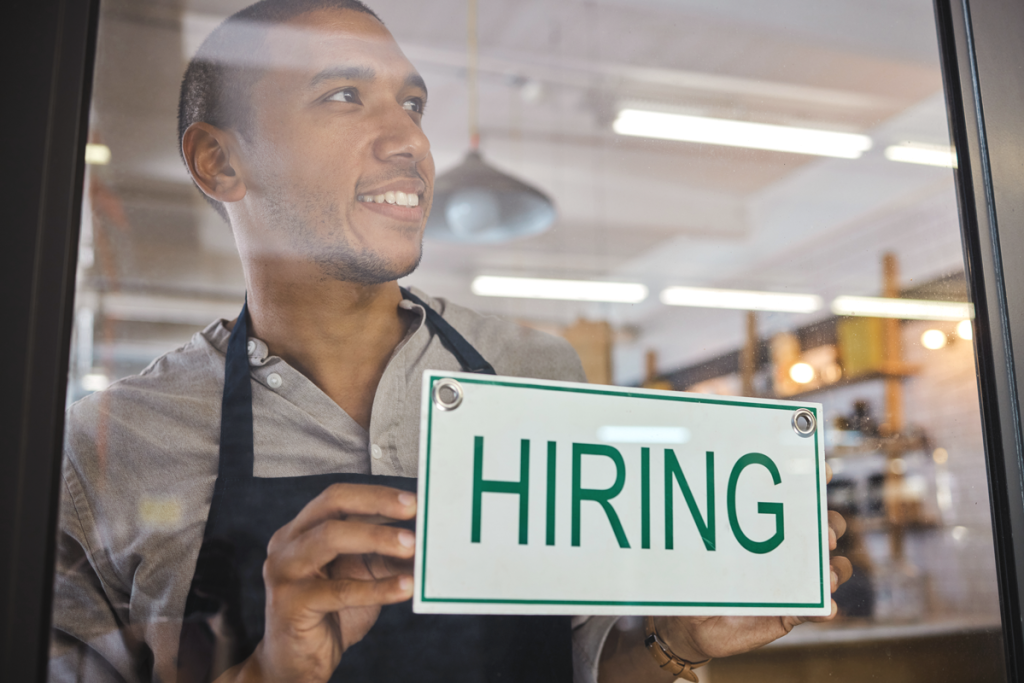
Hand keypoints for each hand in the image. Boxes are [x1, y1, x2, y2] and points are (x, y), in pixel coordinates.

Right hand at [222, 484, 416, 682]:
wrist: (298, 662)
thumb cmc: (329, 613)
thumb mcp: (361, 575)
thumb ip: (383, 553)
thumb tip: (424, 535)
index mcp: (302, 529)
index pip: (339, 496)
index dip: (377, 494)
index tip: (413, 500)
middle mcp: (287, 542)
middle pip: (332, 504)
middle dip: (377, 503)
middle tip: (413, 511)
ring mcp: (284, 571)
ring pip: (331, 538)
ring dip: (377, 538)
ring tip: (412, 546)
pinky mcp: (290, 603)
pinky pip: (340, 591)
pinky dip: (378, 588)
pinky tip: (405, 587)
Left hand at [655, 462, 851, 661]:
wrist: (692, 625)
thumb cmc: (694, 578)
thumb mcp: (695, 553)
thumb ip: (700, 538)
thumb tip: (691, 510)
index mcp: (767, 527)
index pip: (796, 498)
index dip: (814, 481)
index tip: (820, 472)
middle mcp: (787, 551)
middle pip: (826, 529)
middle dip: (830, 526)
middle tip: (822, 536)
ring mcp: (793, 583)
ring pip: (831, 569)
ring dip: (835, 568)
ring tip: (826, 573)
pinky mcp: (792, 614)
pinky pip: (817, 611)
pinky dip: (825, 608)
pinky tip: (825, 607)